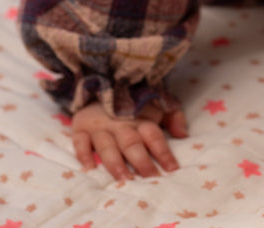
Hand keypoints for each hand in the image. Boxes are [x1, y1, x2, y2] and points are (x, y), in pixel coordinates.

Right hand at [71, 100, 187, 180]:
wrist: (102, 84)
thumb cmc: (134, 104)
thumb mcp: (158, 105)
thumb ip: (174, 117)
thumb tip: (184, 135)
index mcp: (141, 119)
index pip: (153, 135)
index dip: (163, 152)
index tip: (172, 169)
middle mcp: (121, 123)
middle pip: (131, 143)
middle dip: (141, 161)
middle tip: (150, 179)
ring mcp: (100, 126)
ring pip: (107, 146)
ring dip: (115, 163)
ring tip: (124, 179)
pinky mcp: (81, 127)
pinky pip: (80, 141)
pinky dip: (83, 154)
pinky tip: (90, 168)